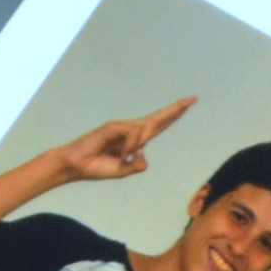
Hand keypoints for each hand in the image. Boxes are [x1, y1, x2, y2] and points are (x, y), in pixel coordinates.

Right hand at [52, 96, 194, 182]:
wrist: (77, 166)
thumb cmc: (98, 168)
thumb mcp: (123, 171)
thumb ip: (137, 165)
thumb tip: (143, 152)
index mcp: (135, 141)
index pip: (158, 127)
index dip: (173, 117)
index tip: (186, 107)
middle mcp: (131, 131)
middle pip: (158, 119)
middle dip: (176, 110)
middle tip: (193, 99)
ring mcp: (122, 127)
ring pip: (145, 131)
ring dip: (140, 142)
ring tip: (123, 155)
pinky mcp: (113, 126)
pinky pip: (132, 134)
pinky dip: (131, 145)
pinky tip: (122, 153)